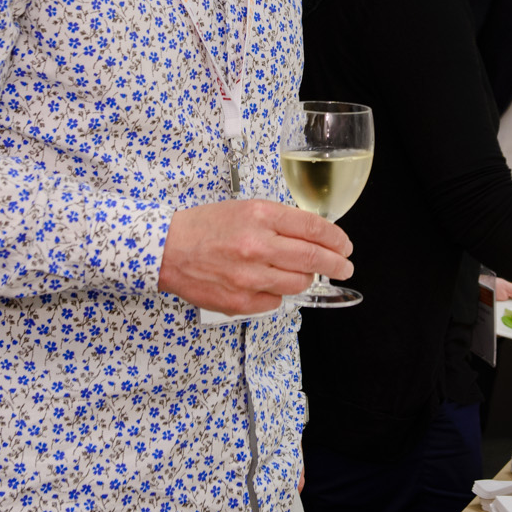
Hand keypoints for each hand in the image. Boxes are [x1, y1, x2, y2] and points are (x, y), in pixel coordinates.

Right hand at [158, 200, 352, 315]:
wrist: (166, 249)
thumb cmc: (205, 227)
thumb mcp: (246, 209)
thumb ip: (280, 222)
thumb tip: (314, 237)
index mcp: (261, 216)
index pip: (314, 229)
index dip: (337, 239)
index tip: (345, 245)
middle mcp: (257, 245)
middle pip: (314, 258)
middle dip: (337, 264)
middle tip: (345, 266)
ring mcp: (249, 276)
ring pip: (299, 283)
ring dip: (306, 278)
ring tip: (303, 274)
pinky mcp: (240, 301)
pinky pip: (275, 302)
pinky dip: (277, 294)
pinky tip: (267, 284)